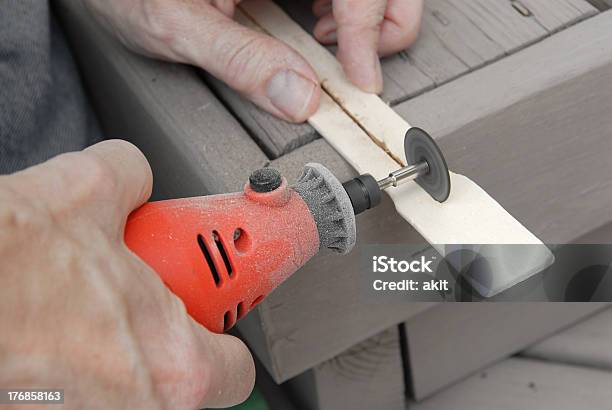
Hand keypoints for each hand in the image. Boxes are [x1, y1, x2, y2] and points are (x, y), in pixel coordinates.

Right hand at [0, 140, 253, 408]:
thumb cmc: (1, 266)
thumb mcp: (83, 192)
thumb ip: (130, 179)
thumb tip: (132, 176)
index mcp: (173, 365)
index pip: (235, 371)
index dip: (222, 337)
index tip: (206, 319)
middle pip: (175, 384)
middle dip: (153, 341)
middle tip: (124, 310)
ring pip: (121, 395)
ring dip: (102, 355)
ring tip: (66, 320)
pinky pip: (75, 400)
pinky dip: (58, 372)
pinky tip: (34, 339)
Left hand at [81, 0, 422, 122]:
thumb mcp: (177, 25)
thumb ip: (239, 59)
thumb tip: (299, 97)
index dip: (372, 28)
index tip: (363, 79)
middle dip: (387, 20)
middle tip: (361, 66)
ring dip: (366, 21)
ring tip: (332, 51)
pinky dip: (345, 16)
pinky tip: (317, 33)